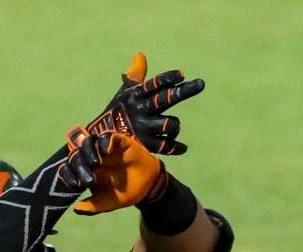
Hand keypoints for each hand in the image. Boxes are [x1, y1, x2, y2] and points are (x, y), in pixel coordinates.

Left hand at [69, 130, 168, 215]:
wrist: (147, 187)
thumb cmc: (123, 194)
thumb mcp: (107, 203)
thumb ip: (92, 207)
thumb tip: (76, 209)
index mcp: (86, 172)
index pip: (70, 168)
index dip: (69, 174)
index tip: (74, 184)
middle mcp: (92, 158)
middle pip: (77, 154)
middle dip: (79, 165)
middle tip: (88, 178)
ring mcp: (104, 149)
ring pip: (89, 142)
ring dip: (88, 151)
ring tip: (95, 163)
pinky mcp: (118, 142)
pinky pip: (107, 137)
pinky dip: (104, 142)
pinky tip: (105, 152)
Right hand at [87, 52, 204, 154]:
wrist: (102, 140)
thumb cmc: (118, 112)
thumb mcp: (124, 93)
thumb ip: (136, 75)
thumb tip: (140, 54)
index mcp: (135, 95)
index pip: (154, 85)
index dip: (168, 79)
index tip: (183, 74)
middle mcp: (140, 110)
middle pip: (164, 99)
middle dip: (182, 92)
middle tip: (200, 84)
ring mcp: (143, 128)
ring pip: (170, 124)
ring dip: (174, 125)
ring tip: (173, 127)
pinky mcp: (145, 145)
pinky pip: (166, 146)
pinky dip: (176, 147)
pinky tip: (183, 147)